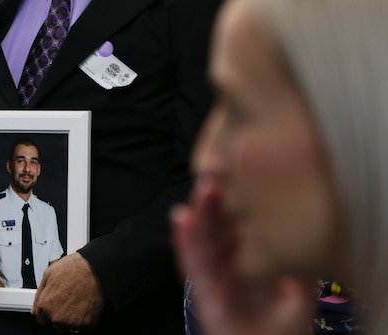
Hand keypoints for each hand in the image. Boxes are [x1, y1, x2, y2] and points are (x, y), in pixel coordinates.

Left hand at [33, 253, 102, 331]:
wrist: (96, 270)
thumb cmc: (74, 269)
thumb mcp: (48, 274)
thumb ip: (39, 294)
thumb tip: (35, 308)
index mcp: (45, 305)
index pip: (41, 319)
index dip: (47, 311)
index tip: (54, 305)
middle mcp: (57, 317)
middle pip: (55, 323)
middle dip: (59, 314)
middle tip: (68, 299)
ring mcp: (72, 322)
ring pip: (68, 326)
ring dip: (71, 317)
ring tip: (77, 300)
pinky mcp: (86, 324)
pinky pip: (82, 325)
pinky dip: (84, 318)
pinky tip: (85, 304)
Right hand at [171, 175, 312, 334]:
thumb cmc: (281, 326)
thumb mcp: (300, 288)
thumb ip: (300, 260)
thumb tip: (307, 225)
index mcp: (246, 254)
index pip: (238, 219)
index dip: (236, 195)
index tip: (238, 169)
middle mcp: (225, 259)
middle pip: (217, 221)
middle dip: (216, 196)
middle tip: (218, 170)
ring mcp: (212, 273)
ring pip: (203, 236)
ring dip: (200, 211)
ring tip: (204, 187)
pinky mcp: (204, 290)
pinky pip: (192, 263)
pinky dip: (185, 240)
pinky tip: (181, 218)